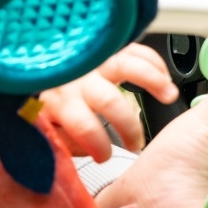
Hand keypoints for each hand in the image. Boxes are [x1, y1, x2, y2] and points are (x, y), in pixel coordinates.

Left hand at [40, 44, 177, 160]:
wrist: (38, 66)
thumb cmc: (47, 100)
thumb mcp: (45, 125)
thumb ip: (61, 142)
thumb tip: (80, 153)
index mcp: (59, 100)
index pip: (82, 125)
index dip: (98, 145)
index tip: (105, 157)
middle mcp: (77, 78)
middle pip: (108, 100)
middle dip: (128, 126)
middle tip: (135, 143)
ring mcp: (94, 61)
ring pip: (126, 65)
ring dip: (152, 81)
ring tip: (169, 96)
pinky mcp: (107, 49)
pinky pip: (134, 50)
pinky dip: (153, 63)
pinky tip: (164, 78)